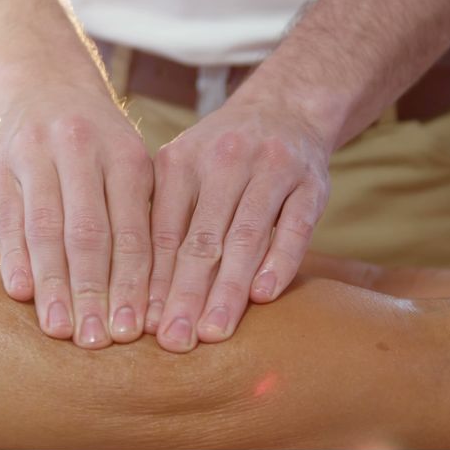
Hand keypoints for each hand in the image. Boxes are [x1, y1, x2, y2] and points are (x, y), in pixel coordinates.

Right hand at [0, 85, 153, 348]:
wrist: (45, 80)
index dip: (132, 283)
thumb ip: (139, 217)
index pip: (132, 230)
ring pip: (45, 230)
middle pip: (87, 234)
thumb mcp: (131, 162)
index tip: (133, 329)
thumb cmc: (100, 142)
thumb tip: (152, 296)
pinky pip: (8, 218)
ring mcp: (36, 156)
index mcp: (126, 155)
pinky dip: (14, 257)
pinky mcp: (0, 166)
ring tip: (59, 328)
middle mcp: (80, 151)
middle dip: (93, 292)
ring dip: (52, 285)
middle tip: (96, 341)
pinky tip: (21, 292)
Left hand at [146, 97, 331, 352]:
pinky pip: (294, 226)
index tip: (146, 325)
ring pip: (246, 236)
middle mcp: (223, 161)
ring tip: (214, 330)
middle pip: (202, 239)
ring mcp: (271, 169)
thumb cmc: (221, 160)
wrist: (286, 108)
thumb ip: (164, 224)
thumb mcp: (183, 173)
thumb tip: (138, 297)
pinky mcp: (311, 182)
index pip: (164, 232)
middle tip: (175, 340)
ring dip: (229, 289)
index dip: (155, 281)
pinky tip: (263, 295)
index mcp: (180, 162)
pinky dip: (280, 261)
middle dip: (187, 295)